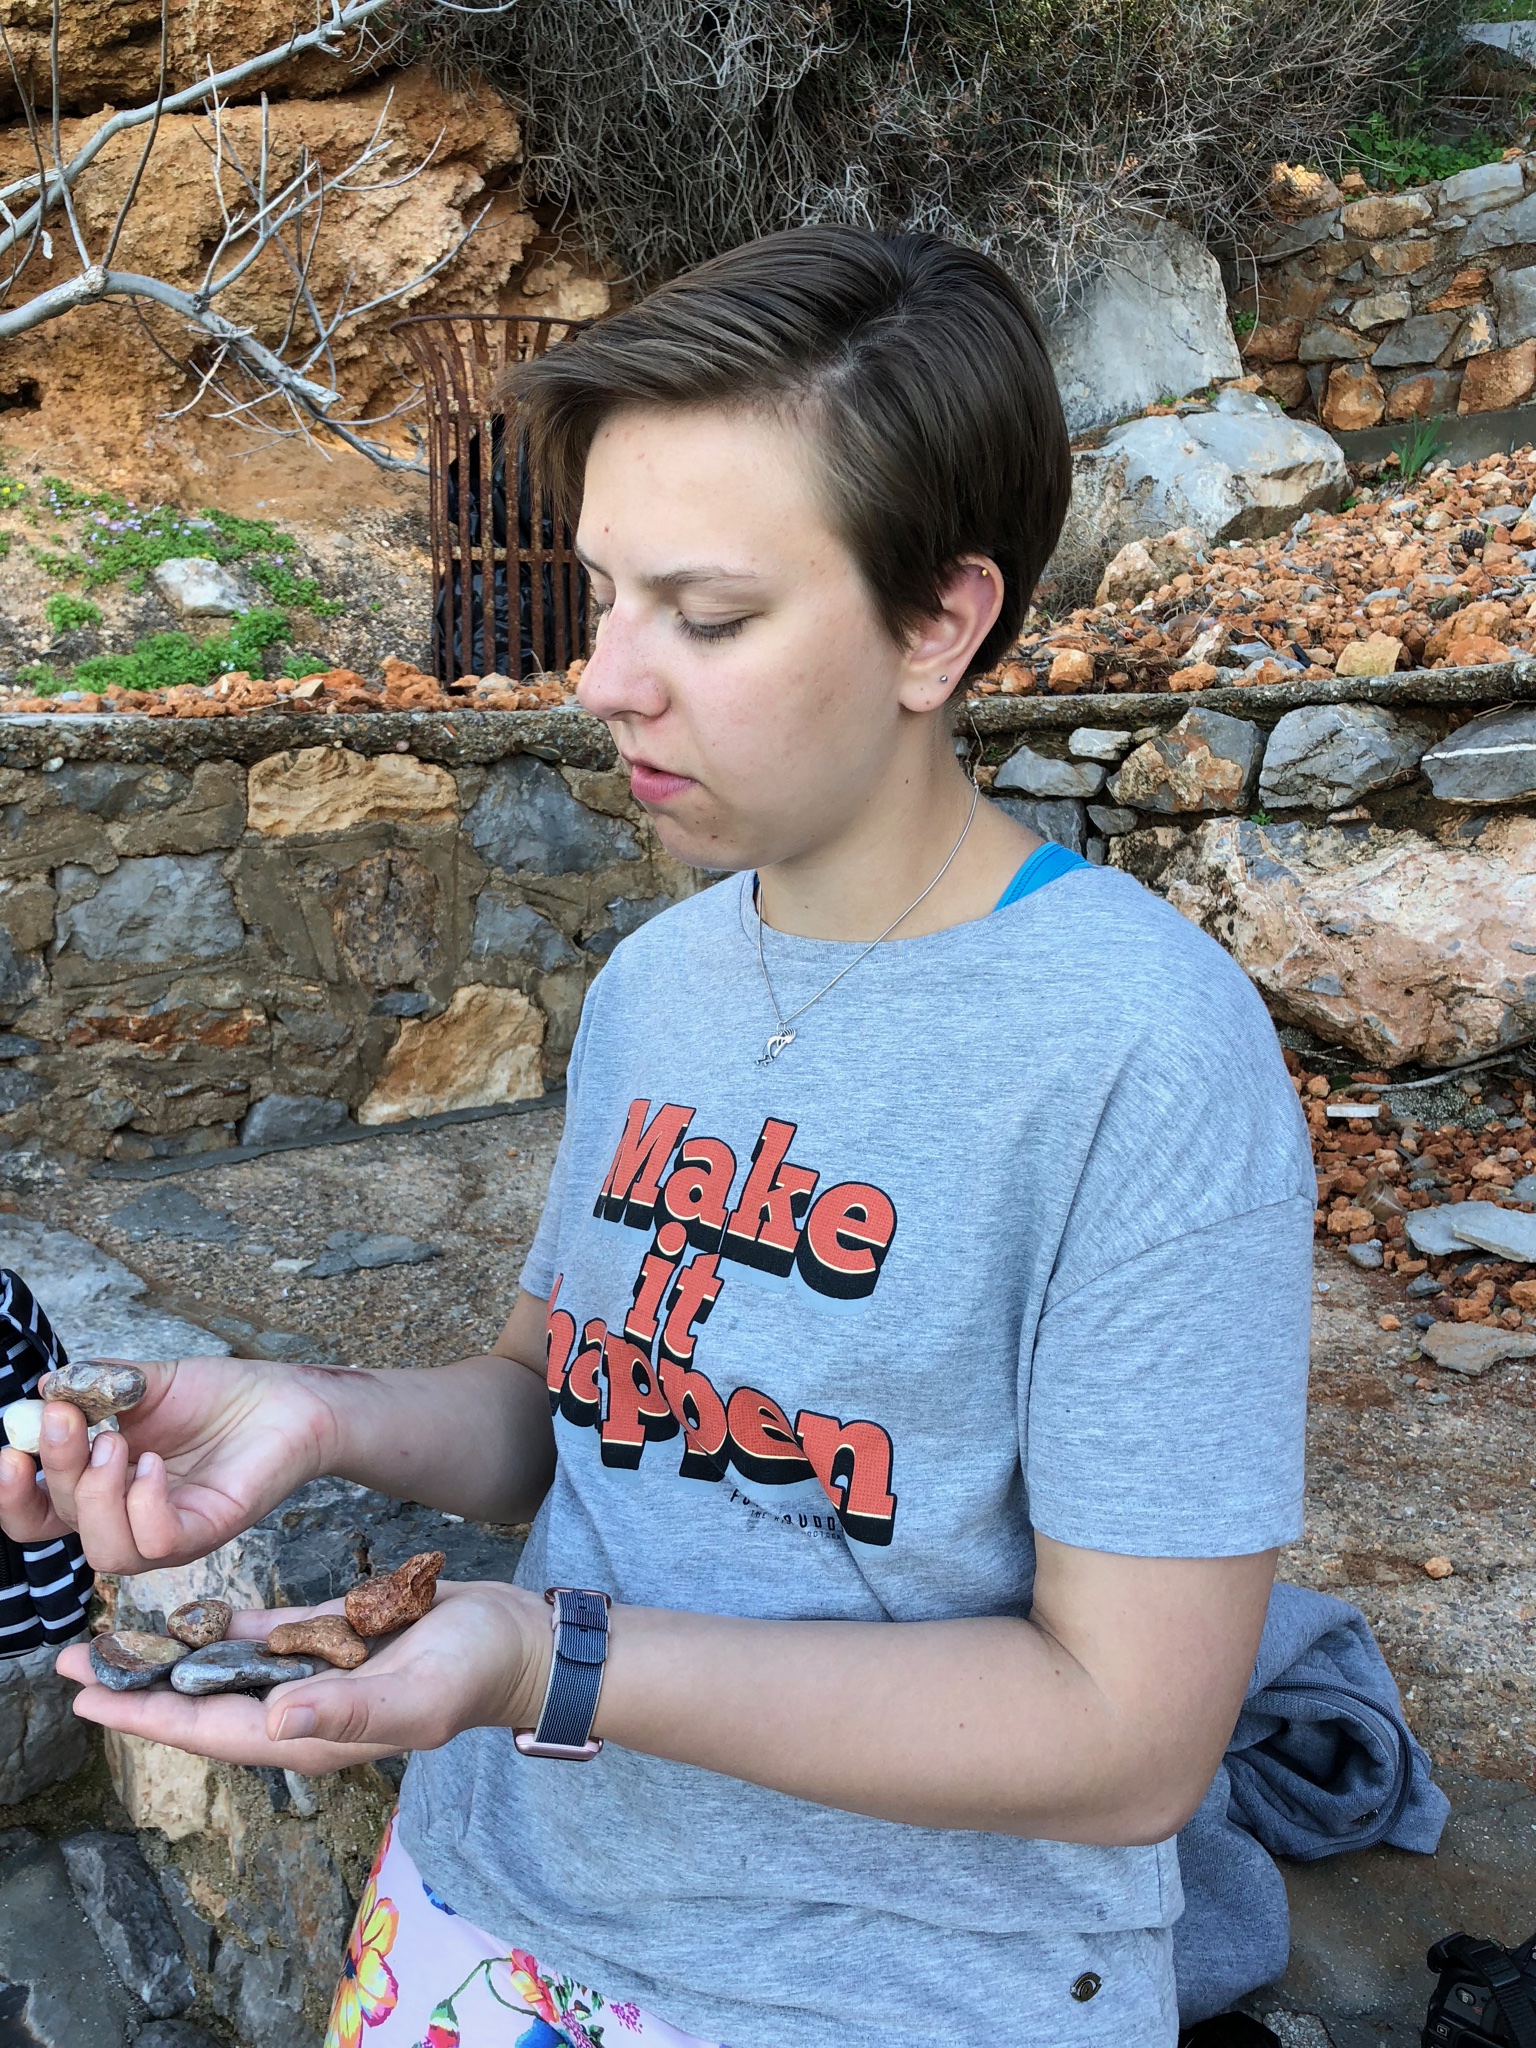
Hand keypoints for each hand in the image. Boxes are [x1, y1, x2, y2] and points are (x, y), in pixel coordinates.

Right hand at [0, 1355, 339, 1573]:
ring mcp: (167, 1530)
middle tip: (69, 1418)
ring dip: (96, 1493)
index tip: (8, 1452)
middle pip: (61, 1522)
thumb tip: (45, 1389)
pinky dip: (144, 1503)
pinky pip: (158, 1542)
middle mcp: (126, 1517)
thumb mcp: (146, 1384)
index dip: (10, 1496)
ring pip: (104, 1550)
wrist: (286, 1398)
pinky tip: (155, 1463)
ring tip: (118, 1442)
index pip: (35, 1513)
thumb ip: (98, 1386)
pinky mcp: (206, 1530)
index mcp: (101, 1486)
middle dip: (54, 1467)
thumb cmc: (219, 1396)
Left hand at [55, 1581, 553, 1774]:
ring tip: (110, 1636)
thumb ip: (349, 1713)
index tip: (87, 1695)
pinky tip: (184, 1613)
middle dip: (138, 1684)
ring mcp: (313, 1672)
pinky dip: (219, 1625)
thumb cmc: (478, 1673)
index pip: (211, 1729)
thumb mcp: (418, 1695)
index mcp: (312, 1735)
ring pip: (223, 1666)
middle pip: (202, 1700)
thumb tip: (272, 1724)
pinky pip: (261, 1634)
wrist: (522, 1641)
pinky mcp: (330, 1636)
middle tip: (71, 1660)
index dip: (147, 1714)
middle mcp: (300, 1709)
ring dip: (167, 1654)